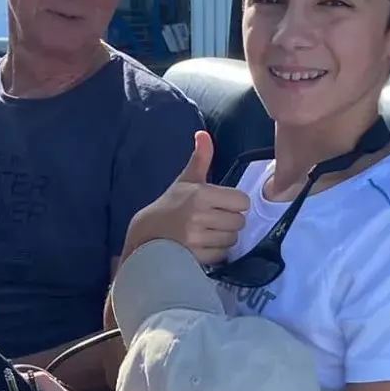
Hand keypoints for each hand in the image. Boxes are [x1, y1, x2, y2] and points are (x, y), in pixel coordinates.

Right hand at [122, 130, 249, 265]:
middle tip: (214, 219)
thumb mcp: (186, 180)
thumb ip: (200, 158)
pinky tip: (204, 245)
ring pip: (232, 239)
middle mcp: (200, 216)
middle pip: (239, 221)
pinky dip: (217, 251)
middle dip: (230, 221)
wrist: (147, 233)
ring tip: (209, 232)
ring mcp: (197, 238)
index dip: (235, 203)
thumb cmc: (171, 204)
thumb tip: (203, 134)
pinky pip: (222, 255)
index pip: (242, 201)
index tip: (223, 204)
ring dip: (224, 237)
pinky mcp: (196, 256)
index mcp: (201, 195)